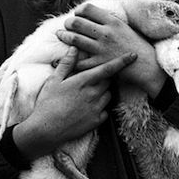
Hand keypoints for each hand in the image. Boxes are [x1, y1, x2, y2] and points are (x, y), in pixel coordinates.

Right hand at [12, 46, 135, 159]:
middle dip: (105, 77)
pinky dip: (101, 107)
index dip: (121, 61)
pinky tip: (89, 107)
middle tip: (94, 77)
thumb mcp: (54, 80)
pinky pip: (105, 110)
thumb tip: (74, 48)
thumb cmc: (47, 103)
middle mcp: (93, 94)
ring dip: (103, 91)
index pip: (108, 68)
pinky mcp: (96, 121)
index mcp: (83, 81)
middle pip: (109, 81)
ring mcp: (96, 108)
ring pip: (108, 95)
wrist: (46, 130)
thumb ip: (67, 63)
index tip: (133, 55)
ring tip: (89, 93)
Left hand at [56, 3, 166, 97]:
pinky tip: (66, 56)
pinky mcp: (99, 64)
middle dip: (68, 23)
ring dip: (64, 36)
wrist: (147, 65)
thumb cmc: (138, 45)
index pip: (87, 9)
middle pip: (77, 22)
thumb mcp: (126, 27)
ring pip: (74, 39)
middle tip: (67, 25)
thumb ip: (110, 21)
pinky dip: (70, 58)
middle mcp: (105, 33)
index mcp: (112, 21)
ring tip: (61, 35)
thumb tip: (94, 15)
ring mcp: (101, 49)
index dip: (78, 10)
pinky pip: (79, 60)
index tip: (77, 14)